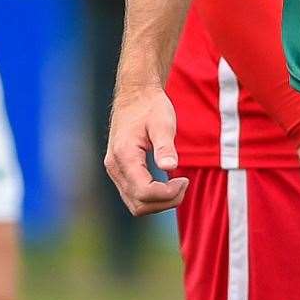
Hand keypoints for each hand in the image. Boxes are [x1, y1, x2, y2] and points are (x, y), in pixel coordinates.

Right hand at [104, 84, 188, 214]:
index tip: (185, 180)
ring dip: (159, 203)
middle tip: (184, 184)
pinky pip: (134, 196)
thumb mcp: (163, 123)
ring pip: (135, 204)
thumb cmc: (151, 107)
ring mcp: (114, 170)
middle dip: (166, 202)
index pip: (144, 192)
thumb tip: (169, 167)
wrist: (135, 95)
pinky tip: (166, 184)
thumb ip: (165, 146)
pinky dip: (152, 197)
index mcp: (124, 155)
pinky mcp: (119, 171)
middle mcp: (114, 166)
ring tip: (177, 185)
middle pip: (139, 204)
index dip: (168, 194)